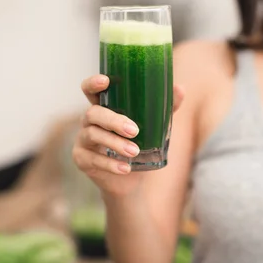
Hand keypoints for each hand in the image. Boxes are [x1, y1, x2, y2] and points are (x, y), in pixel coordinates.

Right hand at [72, 74, 183, 198]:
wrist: (130, 181)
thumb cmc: (140, 145)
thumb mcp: (154, 126)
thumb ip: (165, 108)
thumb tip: (180, 89)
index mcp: (104, 107)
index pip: (90, 90)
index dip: (93, 83)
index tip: (105, 81)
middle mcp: (89, 121)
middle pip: (93, 113)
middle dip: (113, 121)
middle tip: (134, 130)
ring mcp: (82, 140)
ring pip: (93, 135)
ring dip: (115, 143)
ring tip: (135, 152)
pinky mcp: (81, 159)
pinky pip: (93, 160)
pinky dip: (111, 164)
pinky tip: (126, 168)